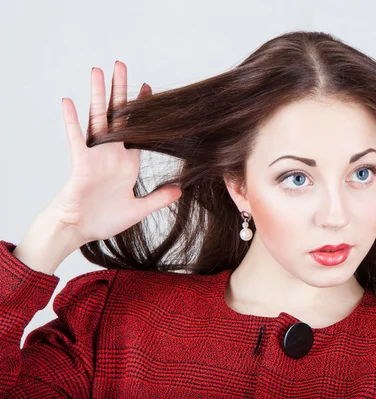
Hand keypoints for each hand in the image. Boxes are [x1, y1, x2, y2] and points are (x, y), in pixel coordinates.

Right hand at [46, 61, 181, 246]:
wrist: (81, 231)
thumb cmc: (104, 220)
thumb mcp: (138, 209)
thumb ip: (158, 199)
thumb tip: (180, 189)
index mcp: (126, 162)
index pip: (137, 129)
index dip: (143, 110)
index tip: (149, 88)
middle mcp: (112, 154)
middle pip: (117, 116)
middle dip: (120, 90)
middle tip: (122, 65)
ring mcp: (95, 156)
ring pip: (97, 119)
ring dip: (98, 95)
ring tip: (98, 71)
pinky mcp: (81, 164)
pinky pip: (76, 139)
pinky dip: (72, 121)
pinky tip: (69, 101)